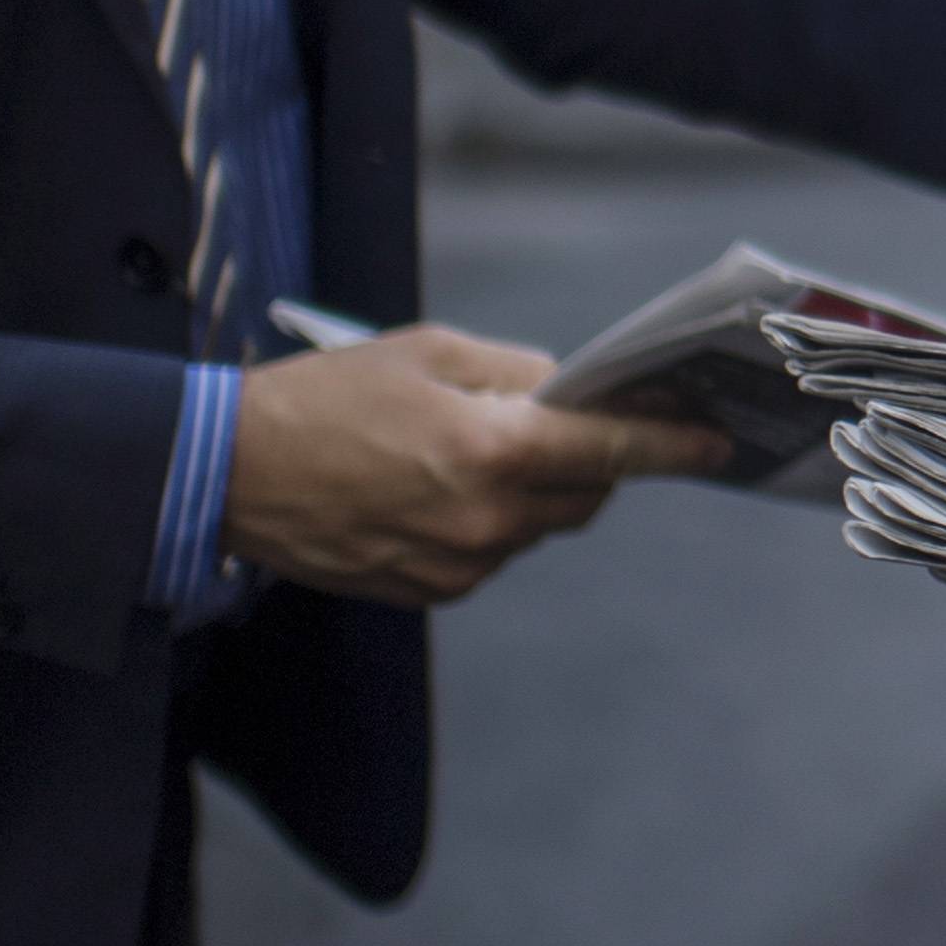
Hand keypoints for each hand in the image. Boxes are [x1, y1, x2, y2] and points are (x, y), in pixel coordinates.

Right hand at [221, 327, 728, 608]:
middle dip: (595, 461)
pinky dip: (490, 522)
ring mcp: (457, 566)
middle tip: (576, 424)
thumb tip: (571, 395)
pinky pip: (491, 554)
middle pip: (586, 495)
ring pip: (537, 527)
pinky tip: (440, 489)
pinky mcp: (427, 593)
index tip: (717, 444)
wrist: (227, 472)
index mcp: (492, 453)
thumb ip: (516, 374)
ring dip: (535, 491)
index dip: (674, 446)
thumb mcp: (430, 352)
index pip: (614, 453)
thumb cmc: (327, 396)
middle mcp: (485, 521)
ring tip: (480, 450)